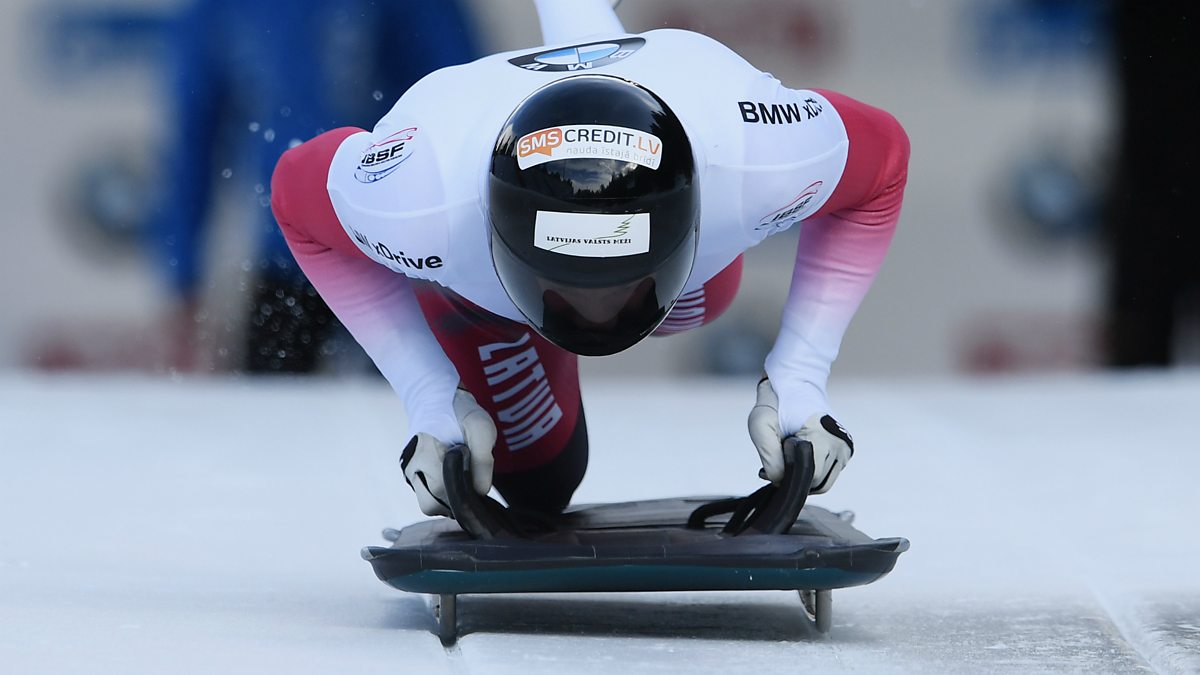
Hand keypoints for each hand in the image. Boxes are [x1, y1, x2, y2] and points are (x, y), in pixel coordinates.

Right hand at [400, 389, 496, 515]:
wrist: (433, 395)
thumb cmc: (460, 412)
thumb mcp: (482, 430)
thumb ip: (483, 461)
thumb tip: (480, 491)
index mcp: (429, 458)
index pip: (447, 497)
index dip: (464, 495)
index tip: (475, 482)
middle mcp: (412, 467)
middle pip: (432, 505)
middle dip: (452, 501)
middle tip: (466, 482)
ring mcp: (407, 469)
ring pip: (426, 501)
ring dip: (443, 497)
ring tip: (457, 475)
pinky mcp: (407, 468)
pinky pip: (422, 491)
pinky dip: (436, 490)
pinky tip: (448, 473)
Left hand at [747, 377, 854, 493]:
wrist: (794, 383)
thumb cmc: (775, 403)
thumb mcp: (761, 426)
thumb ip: (769, 457)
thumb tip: (781, 481)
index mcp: (824, 439)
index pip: (809, 479)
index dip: (788, 475)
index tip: (774, 458)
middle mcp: (840, 445)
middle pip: (818, 483)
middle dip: (796, 475)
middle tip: (779, 455)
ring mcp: (845, 447)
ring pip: (824, 481)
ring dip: (805, 473)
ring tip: (789, 452)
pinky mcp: (845, 449)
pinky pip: (829, 472)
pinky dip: (814, 468)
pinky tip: (800, 452)